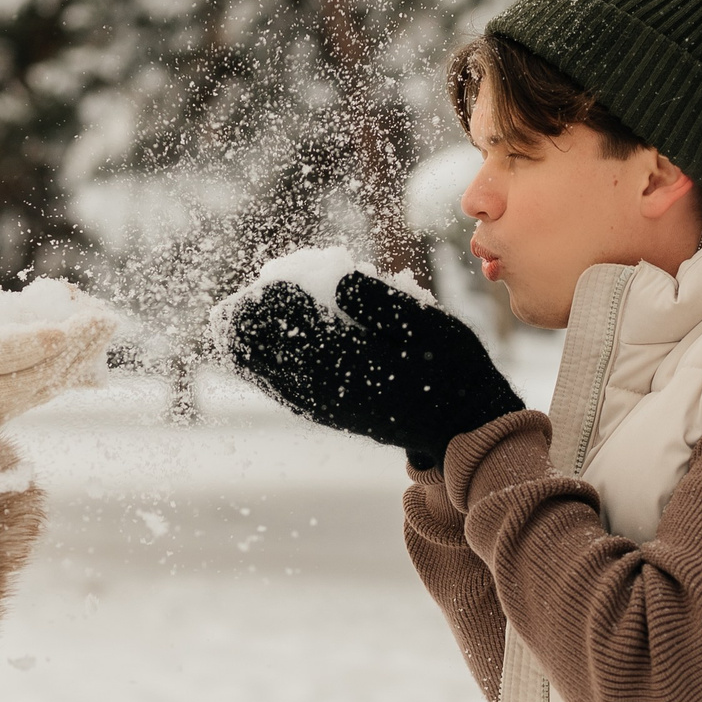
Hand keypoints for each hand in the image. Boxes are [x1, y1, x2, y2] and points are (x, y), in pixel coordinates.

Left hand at [221, 271, 522, 468]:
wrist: (461, 424)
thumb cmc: (451, 368)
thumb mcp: (429, 324)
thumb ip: (382, 301)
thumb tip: (339, 279)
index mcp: (347, 363)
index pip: (290, 325)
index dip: (276, 297)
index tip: (281, 276)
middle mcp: (324, 389)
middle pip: (263, 350)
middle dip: (251, 317)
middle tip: (257, 293)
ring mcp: (320, 405)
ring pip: (264, 370)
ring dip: (250, 341)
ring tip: (240, 315)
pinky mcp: (323, 412)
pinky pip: (278, 386)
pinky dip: (262, 364)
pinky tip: (255, 349)